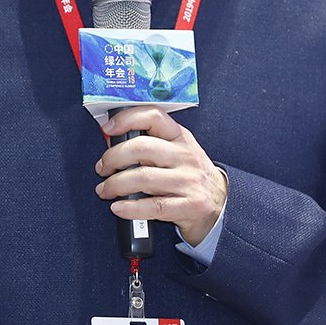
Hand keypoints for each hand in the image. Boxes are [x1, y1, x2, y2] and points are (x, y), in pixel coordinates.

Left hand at [95, 108, 227, 246]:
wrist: (222, 205)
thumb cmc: (191, 176)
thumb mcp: (178, 153)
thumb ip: (152, 144)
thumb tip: (112, 142)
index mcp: (181, 138)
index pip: (154, 116)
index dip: (127, 119)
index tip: (107, 129)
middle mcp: (186, 156)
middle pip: (141, 148)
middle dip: (113, 158)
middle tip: (102, 168)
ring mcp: (189, 182)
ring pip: (143, 178)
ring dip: (115, 185)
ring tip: (104, 190)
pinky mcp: (189, 206)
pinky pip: (153, 206)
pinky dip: (130, 208)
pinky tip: (118, 208)